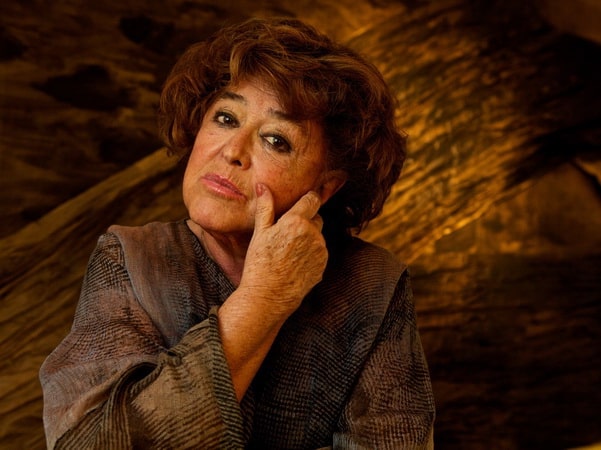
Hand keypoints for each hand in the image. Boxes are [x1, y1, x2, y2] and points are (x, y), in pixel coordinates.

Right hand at [238, 183, 327, 316]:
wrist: (268, 296)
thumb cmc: (259, 263)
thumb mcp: (260, 232)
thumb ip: (266, 207)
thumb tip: (263, 186)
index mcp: (297, 221)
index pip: (312, 199)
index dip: (309, 199)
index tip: (304, 200)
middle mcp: (313, 234)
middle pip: (316, 218)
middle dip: (305, 221)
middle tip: (287, 233)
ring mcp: (320, 251)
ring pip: (318, 236)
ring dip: (308, 239)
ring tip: (288, 252)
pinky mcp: (323, 265)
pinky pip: (319, 253)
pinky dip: (311, 254)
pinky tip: (295, 263)